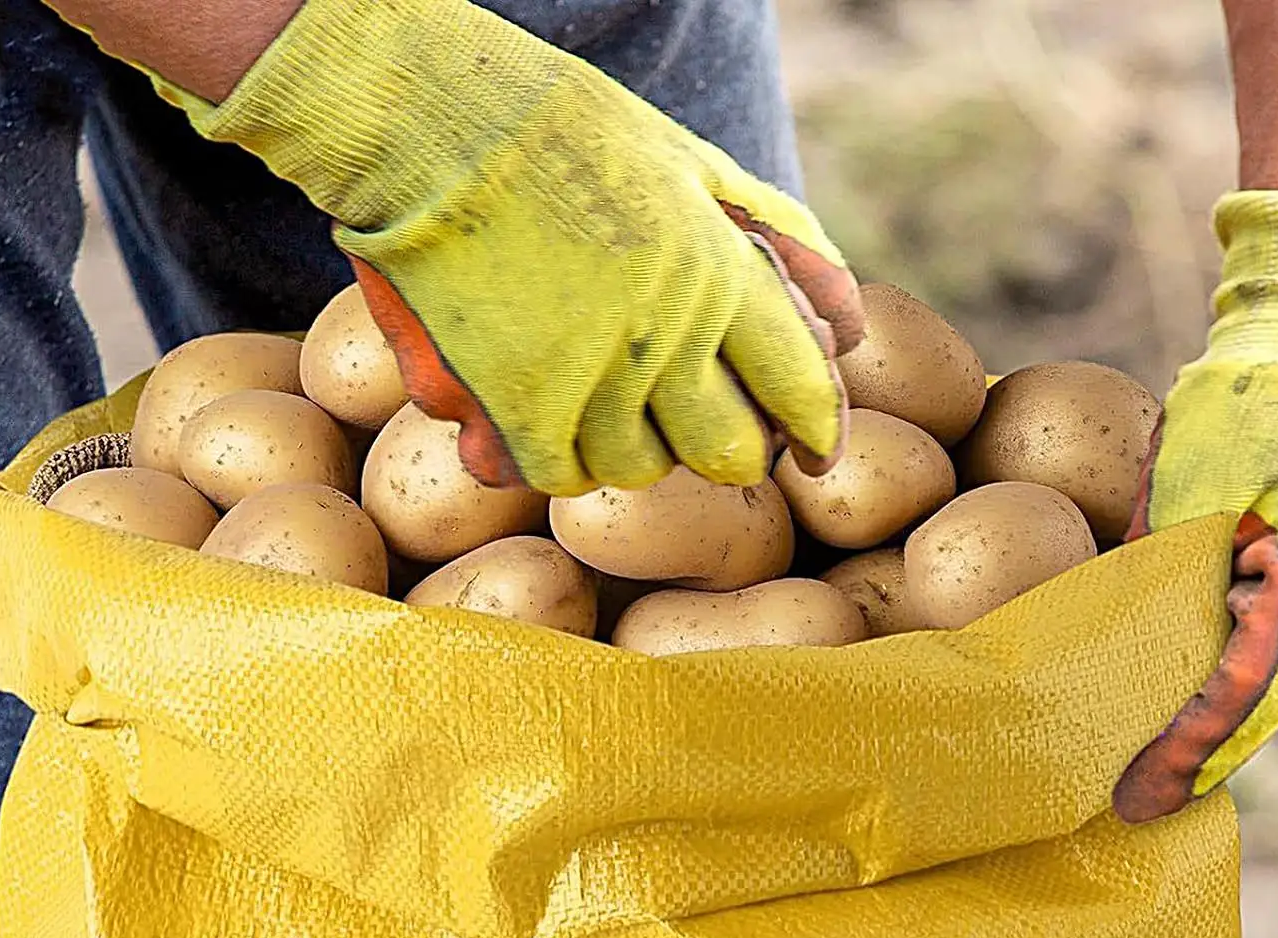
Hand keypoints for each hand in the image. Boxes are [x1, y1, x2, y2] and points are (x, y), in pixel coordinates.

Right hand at [155, 0, 862, 495]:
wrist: (425, 120)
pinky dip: (559, 453)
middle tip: (701, 424)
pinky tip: (546, 407)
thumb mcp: (693, 163)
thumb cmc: (564, 132)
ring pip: (642, 471)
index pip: (801, 382)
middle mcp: (664, 335)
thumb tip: (852, 331)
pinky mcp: (518, 414)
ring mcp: (589, 381)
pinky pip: (563, 477)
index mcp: (718, 268)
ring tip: (604, 390)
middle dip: (729, 447)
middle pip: (729, 453)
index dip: (818, 426)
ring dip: (634, 443)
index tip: (816, 450)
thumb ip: (781, 244)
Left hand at [1113, 191, 1277, 823]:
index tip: (1135, 799)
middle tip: (1123, 798)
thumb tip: (1113, 669)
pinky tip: (1191, 696)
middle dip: (1193, 750)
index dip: (1186, 755)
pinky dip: (1246, 679)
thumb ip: (1160, 585)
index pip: (1246, 698)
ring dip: (1218, 717)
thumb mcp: (1182, 497)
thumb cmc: (1243, 410)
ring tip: (1144, 762)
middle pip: (1264, 706)